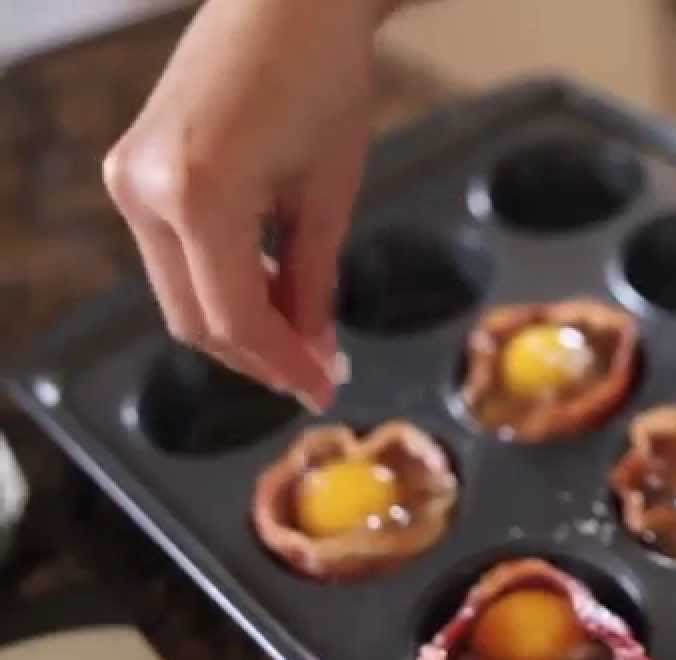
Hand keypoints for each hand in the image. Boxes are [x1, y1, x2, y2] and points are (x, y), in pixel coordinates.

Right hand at [102, 0, 394, 411]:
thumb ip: (313, 279)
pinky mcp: (132, 170)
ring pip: (179, 293)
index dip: (281, 365)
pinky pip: (173, 255)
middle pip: (193, 318)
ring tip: (304, 335)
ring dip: (238, 323)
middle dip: (257, 354)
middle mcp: (144, 191)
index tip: (321, 387)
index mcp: (197, 194)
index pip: (233, 319)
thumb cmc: (322, 76)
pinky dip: (219, 282)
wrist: (283, 0)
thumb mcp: (329, 192)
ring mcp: (129, 180)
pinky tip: (269, 289)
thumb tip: (312, 348)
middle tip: (316, 369)